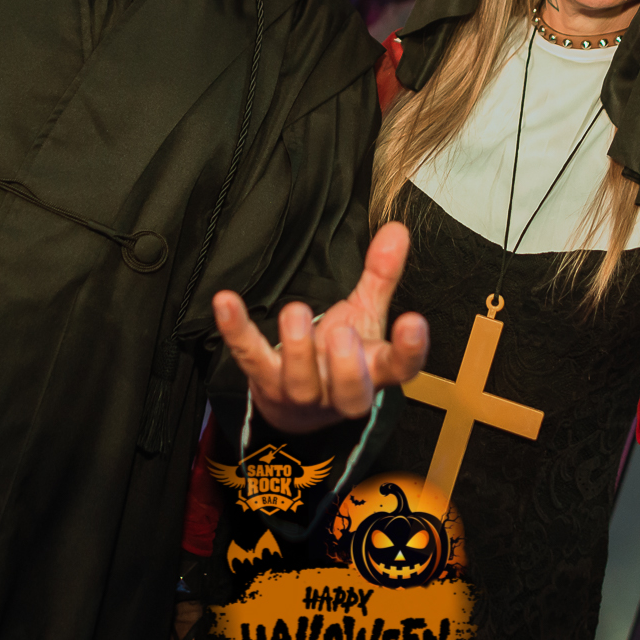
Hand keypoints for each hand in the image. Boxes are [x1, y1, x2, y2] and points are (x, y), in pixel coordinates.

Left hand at [212, 222, 427, 433]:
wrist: (300, 409)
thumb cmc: (340, 357)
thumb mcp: (365, 316)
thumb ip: (382, 275)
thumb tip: (396, 230)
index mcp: (373, 370)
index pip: (400, 368)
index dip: (410, 350)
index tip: (413, 322)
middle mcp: (339, 389)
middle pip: (351, 392)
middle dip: (346, 366)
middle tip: (342, 334)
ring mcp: (300, 390)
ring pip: (301, 383)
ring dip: (298, 349)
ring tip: (296, 312)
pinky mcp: (264, 380)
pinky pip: (249, 357)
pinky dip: (236, 329)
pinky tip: (226, 302)